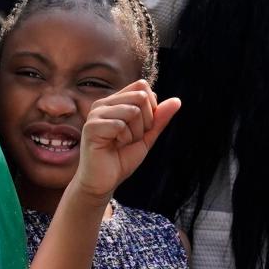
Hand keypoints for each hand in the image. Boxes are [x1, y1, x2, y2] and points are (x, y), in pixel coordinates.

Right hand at [69, 81, 179, 200]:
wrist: (104, 181)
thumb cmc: (121, 158)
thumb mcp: (147, 136)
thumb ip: (159, 118)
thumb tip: (177, 100)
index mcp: (115, 101)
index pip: (142, 87)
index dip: (151, 109)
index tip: (140, 128)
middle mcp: (104, 103)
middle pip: (141, 97)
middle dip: (145, 122)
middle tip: (131, 138)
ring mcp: (96, 113)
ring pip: (133, 110)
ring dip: (134, 133)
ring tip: (121, 143)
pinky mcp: (92, 126)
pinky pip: (121, 125)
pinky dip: (124, 139)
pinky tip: (113, 146)